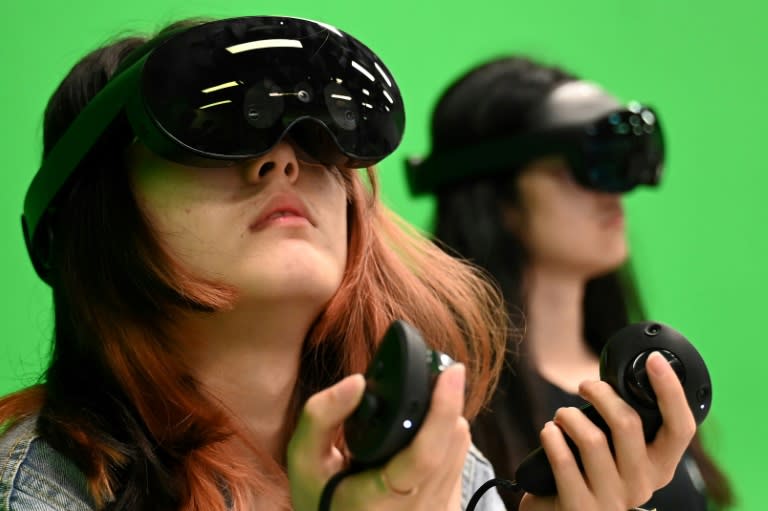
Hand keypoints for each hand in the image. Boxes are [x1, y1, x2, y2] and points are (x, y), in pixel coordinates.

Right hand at [287, 364, 469, 510]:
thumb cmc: (319, 498)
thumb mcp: (305, 460)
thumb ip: (321, 416)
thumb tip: (358, 381)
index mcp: (381, 500)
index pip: (425, 454)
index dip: (443, 409)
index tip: (451, 372)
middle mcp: (418, 509)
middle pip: (452, 441)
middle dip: (442, 404)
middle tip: (426, 381)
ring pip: (461, 447)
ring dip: (446, 420)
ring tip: (415, 414)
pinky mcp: (448, 509)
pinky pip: (460, 462)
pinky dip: (446, 441)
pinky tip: (419, 440)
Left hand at [519, 351, 696, 510]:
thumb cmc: (589, 475)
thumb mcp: (619, 455)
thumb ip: (625, 426)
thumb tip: (616, 381)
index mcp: (660, 467)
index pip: (680, 427)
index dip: (671, 390)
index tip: (653, 359)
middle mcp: (642, 486)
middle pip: (628, 423)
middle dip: (600, 393)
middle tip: (585, 387)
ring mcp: (612, 500)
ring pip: (592, 439)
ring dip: (569, 416)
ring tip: (562, 416)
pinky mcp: (580, 508)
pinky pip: (563, 460)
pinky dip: (552, 436)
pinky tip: (549, 432)